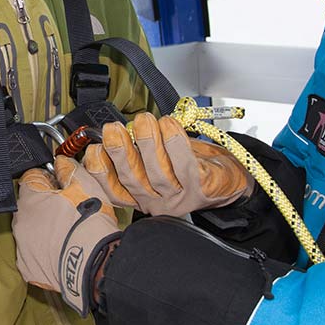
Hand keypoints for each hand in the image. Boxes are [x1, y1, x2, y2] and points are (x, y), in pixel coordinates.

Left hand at [14, 156, 121, 315]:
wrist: (93, 263)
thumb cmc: (88, 223)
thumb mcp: (85, 184)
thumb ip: (68, 168)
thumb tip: (61, 162)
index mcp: (29, 199)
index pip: (31, 179)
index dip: (48, 180)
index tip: (61, 186)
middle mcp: (20, 223)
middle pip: (29, 207)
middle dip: (45, 206)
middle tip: (68, 212)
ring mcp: (22, 247)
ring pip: (31, 231)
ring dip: (44, 229)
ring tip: (67, 234)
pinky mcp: (29, 268)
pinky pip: (33, 254)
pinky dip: (45, 252)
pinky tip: (62, 250)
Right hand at [82, 112, 251, 215]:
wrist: (232, 178)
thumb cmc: (193, 166)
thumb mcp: (161, 161)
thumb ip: (139, 151)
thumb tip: (117, 128)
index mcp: (143, 198)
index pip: (115, 191)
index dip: (100, 172)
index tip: (92, 149)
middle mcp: (158, 203)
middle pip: (133, 180)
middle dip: (120, 153)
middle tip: (112, 130)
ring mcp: (179, 199)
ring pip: (157, 173)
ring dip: (148, 144)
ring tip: (143, 121)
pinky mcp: (200, 189)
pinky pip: (184, 165)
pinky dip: (175, 144)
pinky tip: (169, 125)